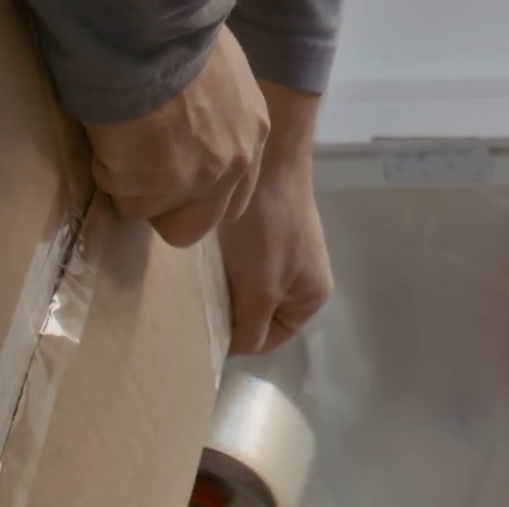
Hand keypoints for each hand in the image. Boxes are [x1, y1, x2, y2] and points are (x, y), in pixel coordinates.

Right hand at [85, 26, 269, 247]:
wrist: (149, 30)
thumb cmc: (177, 37)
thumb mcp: (223, 74)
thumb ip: (218, 112)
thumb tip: (192, 124)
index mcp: (252, 135)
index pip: (233, 197)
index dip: (197, 194)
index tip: (171, 173)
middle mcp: (232, 165)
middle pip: (195, 225)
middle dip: (162, 210)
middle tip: (137, 173)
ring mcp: (194, 180)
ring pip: (149, 211)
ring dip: (128, 184)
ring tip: (119, 139)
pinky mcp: (152, 186)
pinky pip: (118, 193)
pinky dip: (104, 168)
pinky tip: (107, 133)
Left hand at [218, 81, 333, 354]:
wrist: (267, 156)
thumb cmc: (268, 228)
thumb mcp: (260, 288)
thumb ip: (251, 326)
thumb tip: (236, 349)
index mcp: (311, 298)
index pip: (267, 338)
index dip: (236, 337)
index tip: (203, 322)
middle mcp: (302, 278)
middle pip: (254, 312)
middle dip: (227, 306)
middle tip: (197, 295)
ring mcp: (283, 251)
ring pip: (242, 284)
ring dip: (221, 280)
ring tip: (200, 269)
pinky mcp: (264, 227)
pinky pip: (238, 258)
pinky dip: (220, 258)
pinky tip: (206, 247)